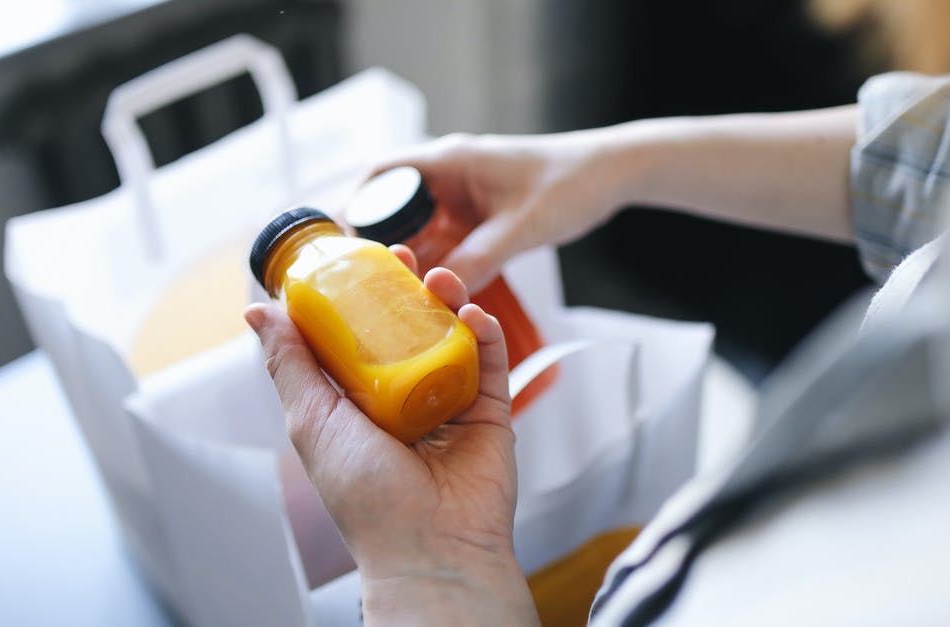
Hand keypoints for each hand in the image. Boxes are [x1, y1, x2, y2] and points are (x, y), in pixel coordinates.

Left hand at [245, 246, 537, 625]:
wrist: (429, 546)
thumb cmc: (365, 496)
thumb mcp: (312, 421)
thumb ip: (290, 364)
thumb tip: (258, 311)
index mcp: (358, 403)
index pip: (358, 336)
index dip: (358, 295)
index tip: (358, 259)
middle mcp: (403, 400)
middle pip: (408, 329)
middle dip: (406, 289)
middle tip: (405, 256)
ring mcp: (448, 405)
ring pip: (451, 338)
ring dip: (447, 301)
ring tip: (442, 278)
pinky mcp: (488, 415)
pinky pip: (491, 365)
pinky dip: (486, 334)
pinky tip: (474, 313)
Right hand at [369, 130, 634, 292]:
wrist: (610, 175)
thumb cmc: (569, 184)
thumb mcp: (522, 227)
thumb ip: (481, 259)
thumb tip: (440, 295)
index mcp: (449, 161)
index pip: (380, 176)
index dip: (353, 209)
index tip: (339, 248)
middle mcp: (449, 177)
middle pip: (393, 210)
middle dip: (377, 246)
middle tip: (359, 287)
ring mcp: (464, 199)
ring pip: (420, 232)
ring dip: (409, 262)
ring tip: (387, 300)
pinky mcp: (480, 218)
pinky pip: (447, 244)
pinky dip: (437, 267)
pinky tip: (429, 297)